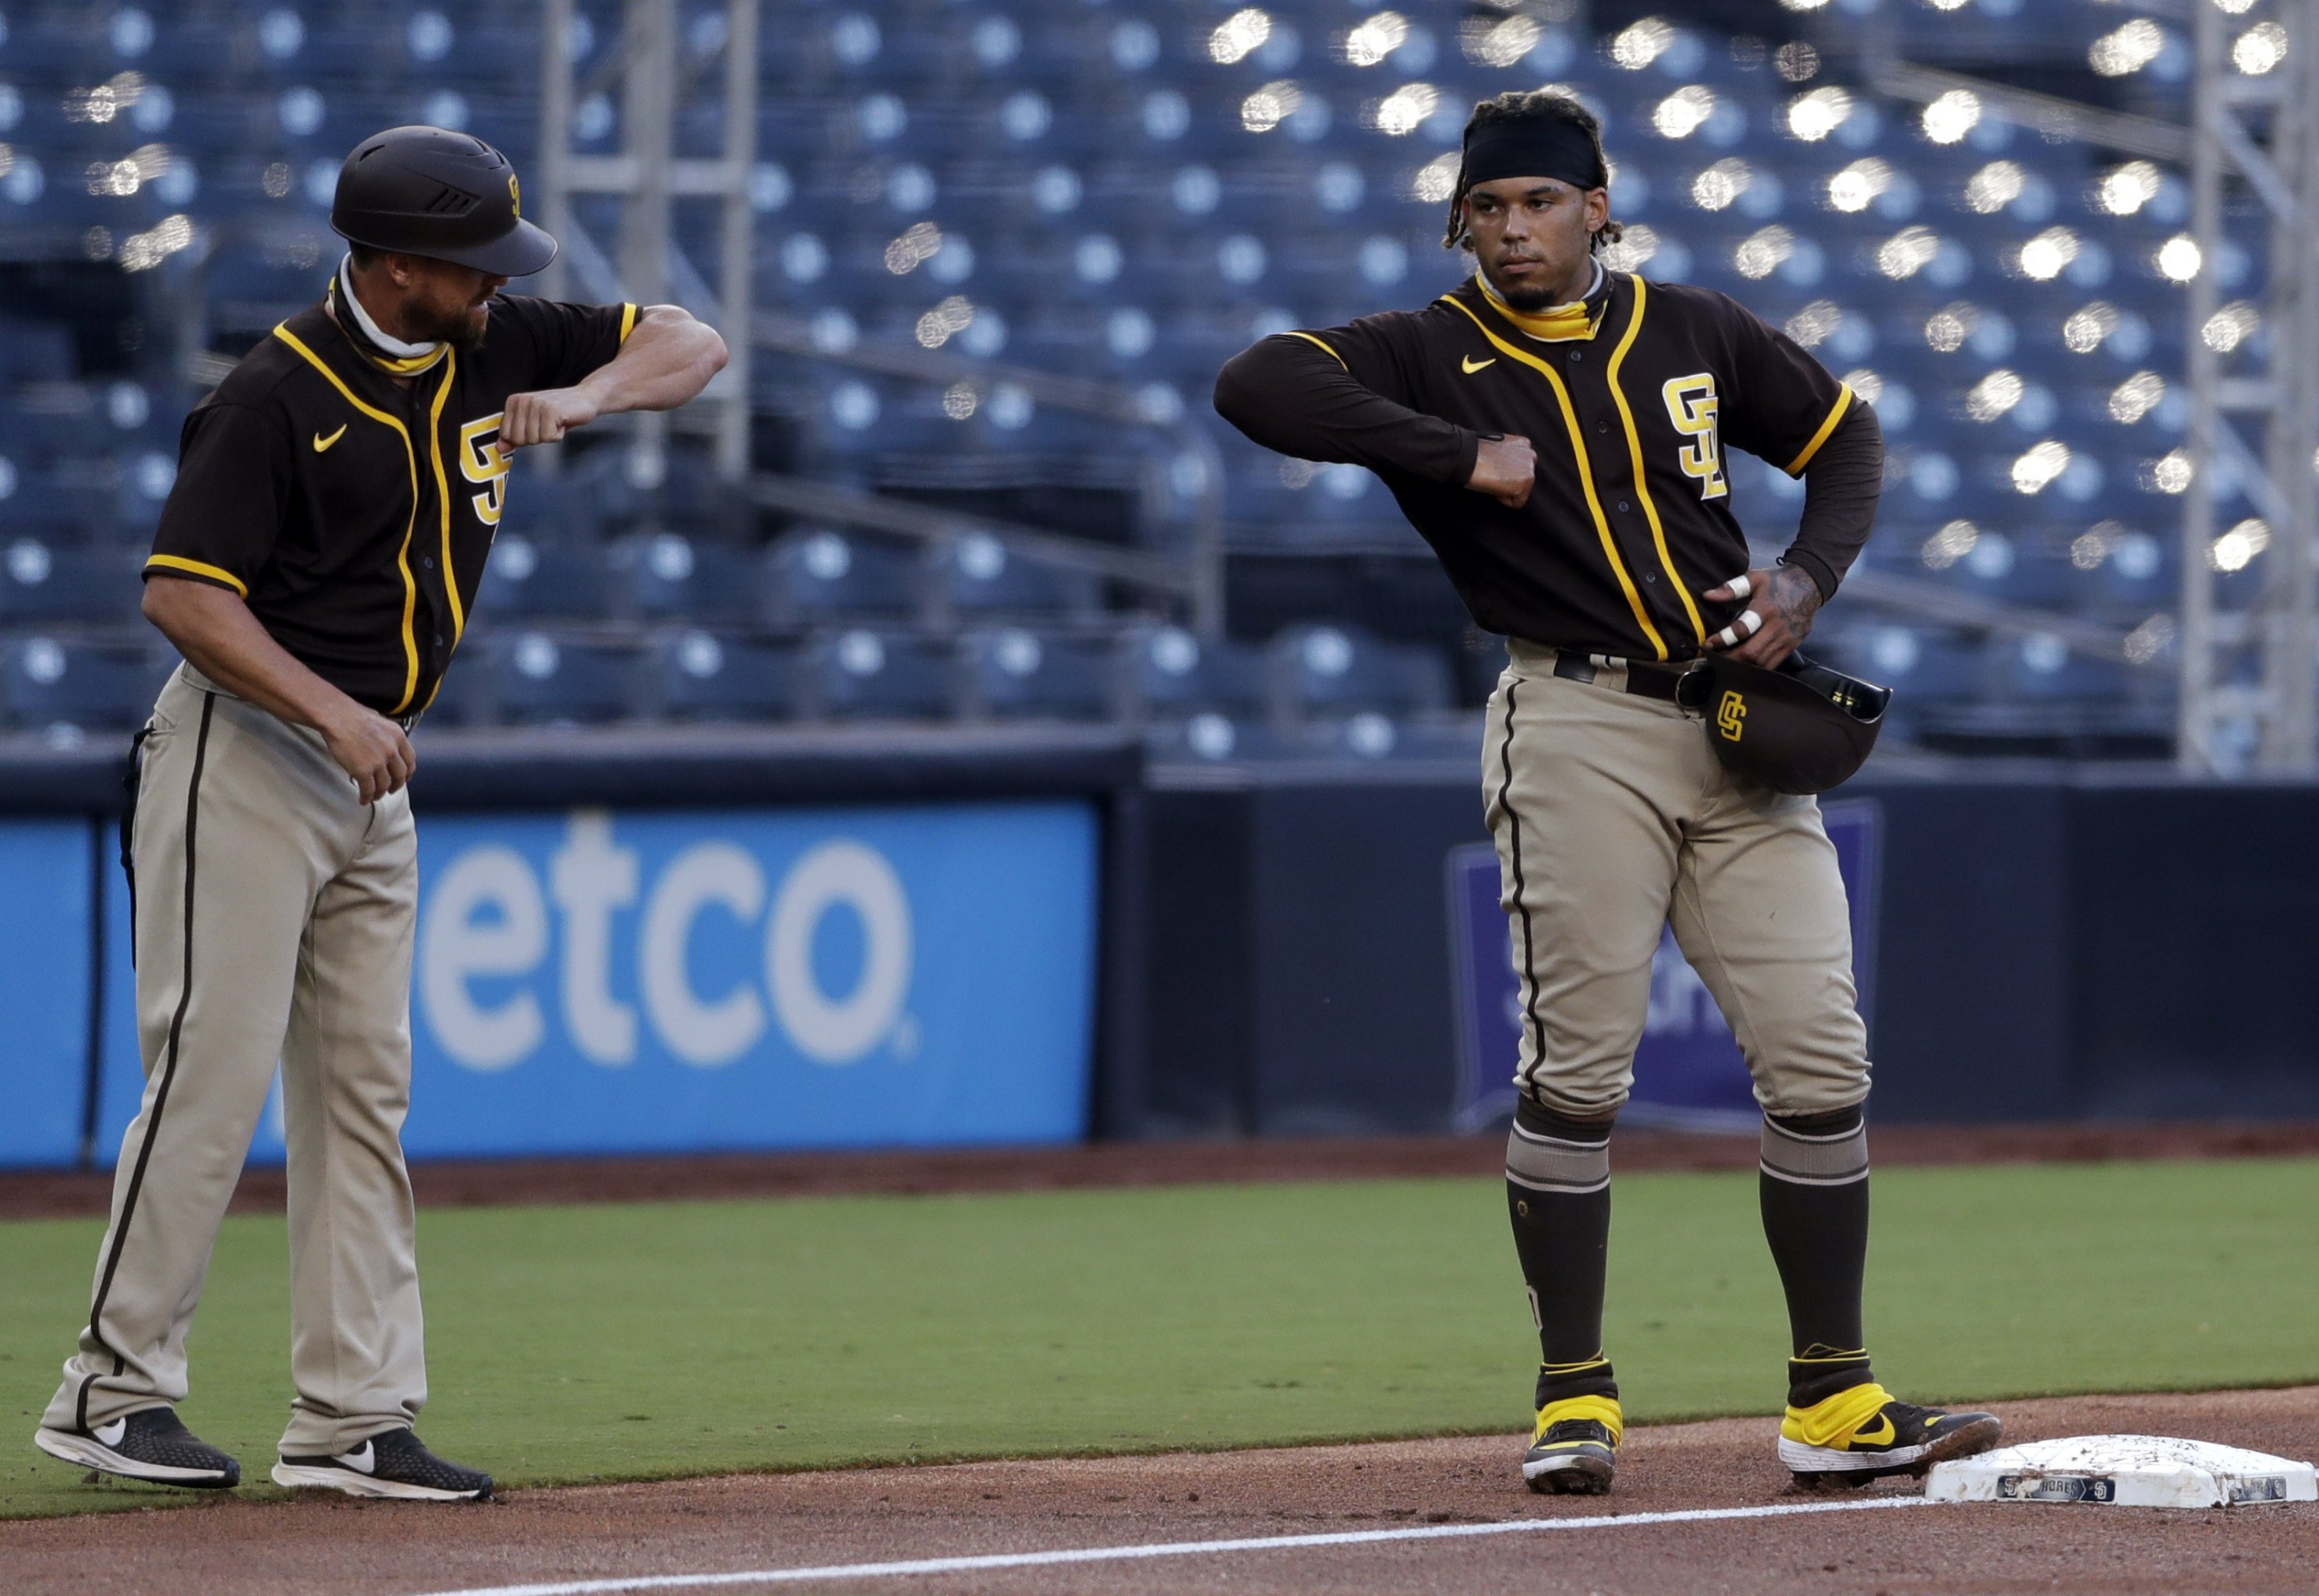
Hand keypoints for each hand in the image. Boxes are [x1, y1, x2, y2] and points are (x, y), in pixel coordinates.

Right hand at [319, 704, 416, 802]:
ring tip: (374, 796)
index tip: (404, 777)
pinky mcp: (363, 771)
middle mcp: (392, 750)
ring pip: (384, 785)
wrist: (337, 717)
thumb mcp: (380, 721)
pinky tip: (363, 799)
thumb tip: (387, 743)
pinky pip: (368, 789)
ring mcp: (378, 762)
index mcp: (399, 737)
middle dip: (396, 785)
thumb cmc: (353, 716)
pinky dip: (366, 797)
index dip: (407, 772)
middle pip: (400, 775)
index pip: (410, 760)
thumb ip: (387, 735)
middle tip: (391, 790)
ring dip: (379, 793)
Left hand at [498, 386, 602, 453]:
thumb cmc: (558, 413)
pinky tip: (562, 422)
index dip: (523, 437)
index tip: (536, 426)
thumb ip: (514, 435)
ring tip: (556, 422)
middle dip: (536, 438)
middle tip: (548, 424)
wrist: (584, 398)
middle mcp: (522, 400)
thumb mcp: (533, 423)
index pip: (506, 434)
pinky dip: (558, 435)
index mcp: (514, 401)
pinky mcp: (551, 410)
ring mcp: (536, 404)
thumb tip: (499, 449)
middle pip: (519, 439)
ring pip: (534, 439)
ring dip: (549, 436)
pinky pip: (548, 437)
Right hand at [1466, 434, 1534, 508]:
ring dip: (1507, 490)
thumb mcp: (1498, 448)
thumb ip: (1508, 456)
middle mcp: (1530, 455)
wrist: (1467, 457)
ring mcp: (1529, 470)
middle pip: (1525, 479)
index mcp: (1524, 443)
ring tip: (1492, 479)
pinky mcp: (1524, 484)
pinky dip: (1504, 499)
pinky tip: (1494, 486)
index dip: (1507, 472)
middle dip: (1510, 482)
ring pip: (1522, 492)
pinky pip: (1516, 502)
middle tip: (1493, 476)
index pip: (1522, 466)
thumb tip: (1506, 469)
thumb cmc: (1474, 454)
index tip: (1495, 470)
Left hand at [1699, 565, 1822, 667]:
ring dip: (1743, 665)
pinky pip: (1773, 663)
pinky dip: (1758, 667)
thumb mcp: (1755, 578)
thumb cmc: (1778, 581)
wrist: (1810, 585)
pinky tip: (1746, 663)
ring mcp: (1787, 638)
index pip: (1742, 629)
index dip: (1723, 639)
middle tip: (1716, 659)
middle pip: (1752, 653)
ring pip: (1762, 662)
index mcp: (1766, 608)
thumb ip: (1731, 588)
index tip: (1709, 644)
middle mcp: (1777, 626)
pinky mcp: (1793, 645)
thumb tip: (1707, 595)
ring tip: (1728, 662)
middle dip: (1731, 659)